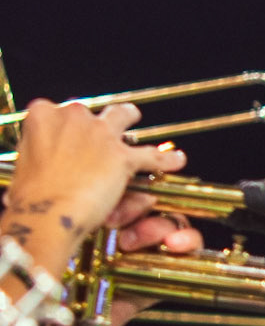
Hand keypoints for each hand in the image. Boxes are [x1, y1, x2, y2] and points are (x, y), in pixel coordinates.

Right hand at [2, 102, 188, 262]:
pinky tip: (177, 160)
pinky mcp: (123, 157)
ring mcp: (100, 134)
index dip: (67, 127)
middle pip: (90, 113)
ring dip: (130, 117)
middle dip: (96, 122)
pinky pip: (152, 156)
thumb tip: (43, 160)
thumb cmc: (31, 195)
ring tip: (135, 118)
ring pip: (122, 116)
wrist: (46, 212)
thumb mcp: (26, 163)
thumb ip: (38, 152)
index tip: (69, 136)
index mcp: (43, 115)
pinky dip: (167, 159)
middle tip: (102, 129)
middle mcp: (74, 116)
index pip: (59, 112)